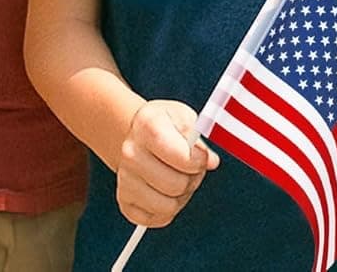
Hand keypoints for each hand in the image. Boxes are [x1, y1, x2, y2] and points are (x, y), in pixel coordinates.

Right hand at [116, 99, 218, 228]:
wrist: (140, 135)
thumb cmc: (166, 125)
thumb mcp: (185, 117)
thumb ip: (200, 139)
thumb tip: (211, 162)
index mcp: (147, 125)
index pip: (181, 156)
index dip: (199, 162)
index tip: (203, 157)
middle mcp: (131, 152)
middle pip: (177, 185)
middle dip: (193, 178)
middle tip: (191, 167)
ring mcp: (125, 179)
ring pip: (169, 207)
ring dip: (183, 196)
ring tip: (179, 177)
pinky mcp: (125, 202)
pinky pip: (159, 219)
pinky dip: (169, 210)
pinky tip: (166, 191)